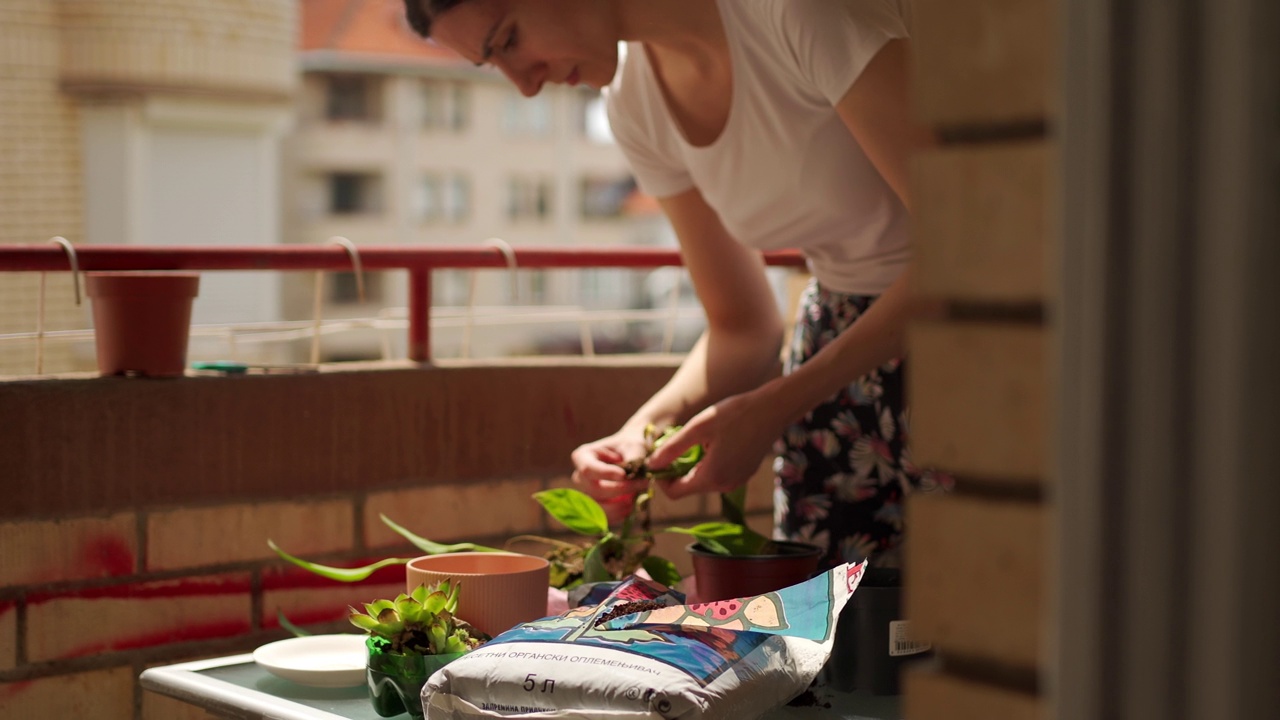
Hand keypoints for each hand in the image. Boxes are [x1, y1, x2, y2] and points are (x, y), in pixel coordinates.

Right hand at [570, 430, 651, 522]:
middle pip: (594, 490)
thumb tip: (632, 473)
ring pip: (597, 507)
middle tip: (643, 483)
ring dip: (619, 505)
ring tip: (637, 496)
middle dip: (620, 490)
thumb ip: (633, 456)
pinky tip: (632, 505)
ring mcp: (586, 494)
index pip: (588, 469)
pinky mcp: (595, 507)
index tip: (624, 475)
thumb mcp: (634, 445)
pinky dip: (619, 514)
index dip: (605, 474)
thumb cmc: (631, 446)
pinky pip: (603, 518)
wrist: (633, 455)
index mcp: (583, 456)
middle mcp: (580, 477)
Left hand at [646, 388, 785, 500]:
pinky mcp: (744, 474)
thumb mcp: (698, 427)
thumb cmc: (734, 414)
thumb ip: (673, 449)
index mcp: (711, 477)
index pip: (675, 493)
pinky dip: (709, 463)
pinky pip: (718, 474)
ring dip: (694, 465)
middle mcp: (724, 486)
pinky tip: (714, 441)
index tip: (658, 459)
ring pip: (704, 480)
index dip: (661, 479)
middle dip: (677, 470)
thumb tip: (650, 465)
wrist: (773, 409)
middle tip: (675, 444)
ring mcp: (736, 481)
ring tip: (697, 439)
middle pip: (689, 487)